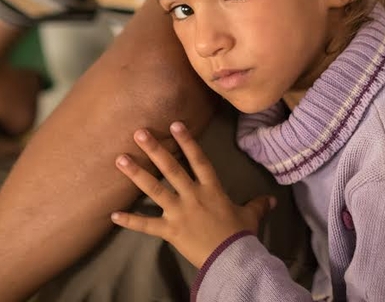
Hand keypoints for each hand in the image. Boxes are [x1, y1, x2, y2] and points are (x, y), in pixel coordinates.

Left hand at [111, 122, 275, 267]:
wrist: (233, 260)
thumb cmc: (241, 236)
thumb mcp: (251, 216)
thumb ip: (258, 205)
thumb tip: (272, 200)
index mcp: (212, 189)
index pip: (199, 160)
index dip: (187, 141)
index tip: (175, 123)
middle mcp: (193, 196)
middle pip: (172, 168)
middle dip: (155, 149)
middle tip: (138, 133)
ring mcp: (179, 213)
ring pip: (155, 189)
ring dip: (137, 174)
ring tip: (120, 159)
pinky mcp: (170, 231)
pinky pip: (147, 225)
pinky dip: (130, 221)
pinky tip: (113, 214)